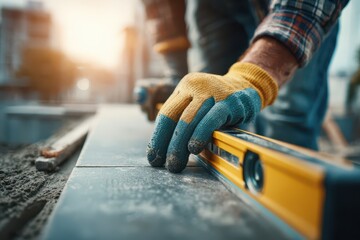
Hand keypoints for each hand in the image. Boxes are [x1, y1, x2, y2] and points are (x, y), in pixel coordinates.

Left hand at [146, 62, 277, 172]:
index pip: (166, 113)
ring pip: (189, 119)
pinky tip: (193, 148)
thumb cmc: (220, 101)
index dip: (158, 136)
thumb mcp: (199, 103)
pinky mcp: (228, 101)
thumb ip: (185, 118)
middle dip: (165, 143)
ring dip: (179, 144)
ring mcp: (212, 92)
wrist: (248, 84)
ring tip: (175, 163)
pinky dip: (200, 134)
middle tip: (162, 163)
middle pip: (173, 116)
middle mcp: (195, 86)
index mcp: (184, 87)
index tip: (153, 156)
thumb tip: (168, 148)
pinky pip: (210, 119)